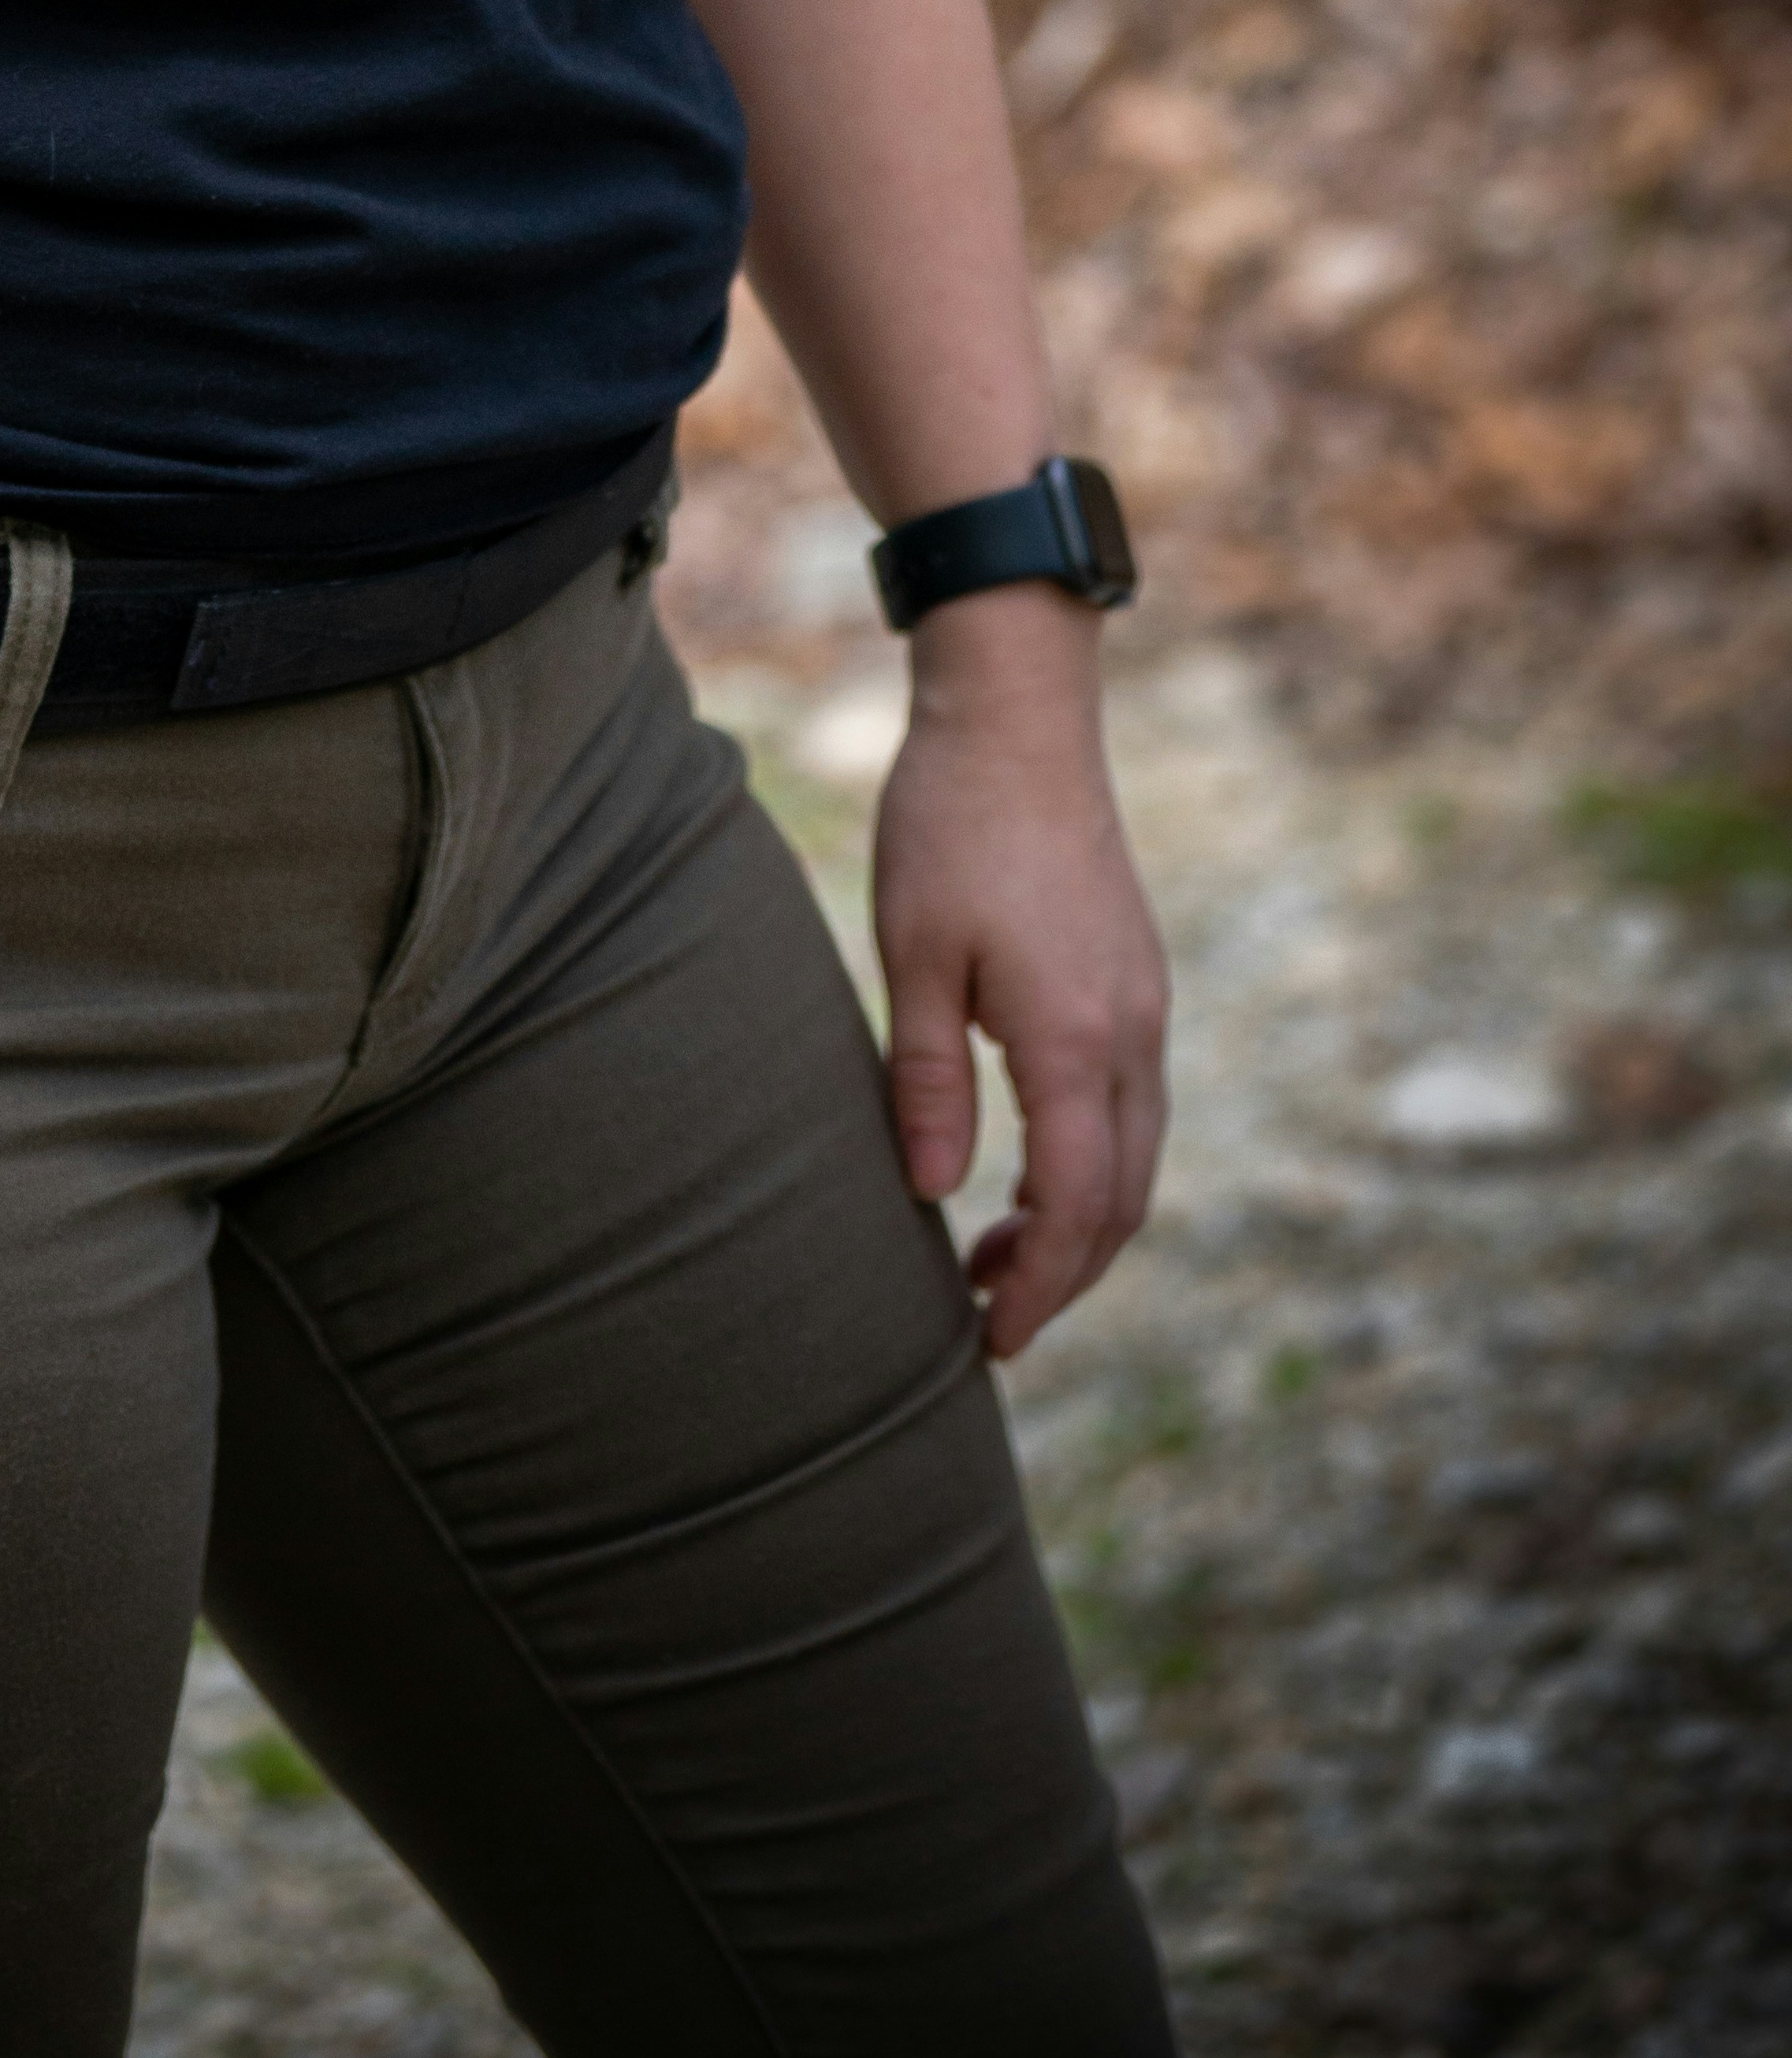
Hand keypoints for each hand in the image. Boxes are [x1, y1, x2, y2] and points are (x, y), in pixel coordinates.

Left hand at [871, 592, 1168, 1361]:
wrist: (1019, 716)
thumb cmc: (950, 825)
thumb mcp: (914, 954)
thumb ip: (927, 1079)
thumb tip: (933, 1194)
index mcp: (1075, 1040)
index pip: (1074, 1208)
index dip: (1040, 1288)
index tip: (992, 1341)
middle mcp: (1131, 1034)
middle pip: (1120, 1199)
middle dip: (1064, 1273)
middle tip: (987, 1315)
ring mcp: (1144, 1003)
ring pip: (1135, 1156)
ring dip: (1078, 1220)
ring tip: (992, 1250)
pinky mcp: (1135, 978)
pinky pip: (1132, 1105)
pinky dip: (1091, 1160)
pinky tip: (1025, 1160)